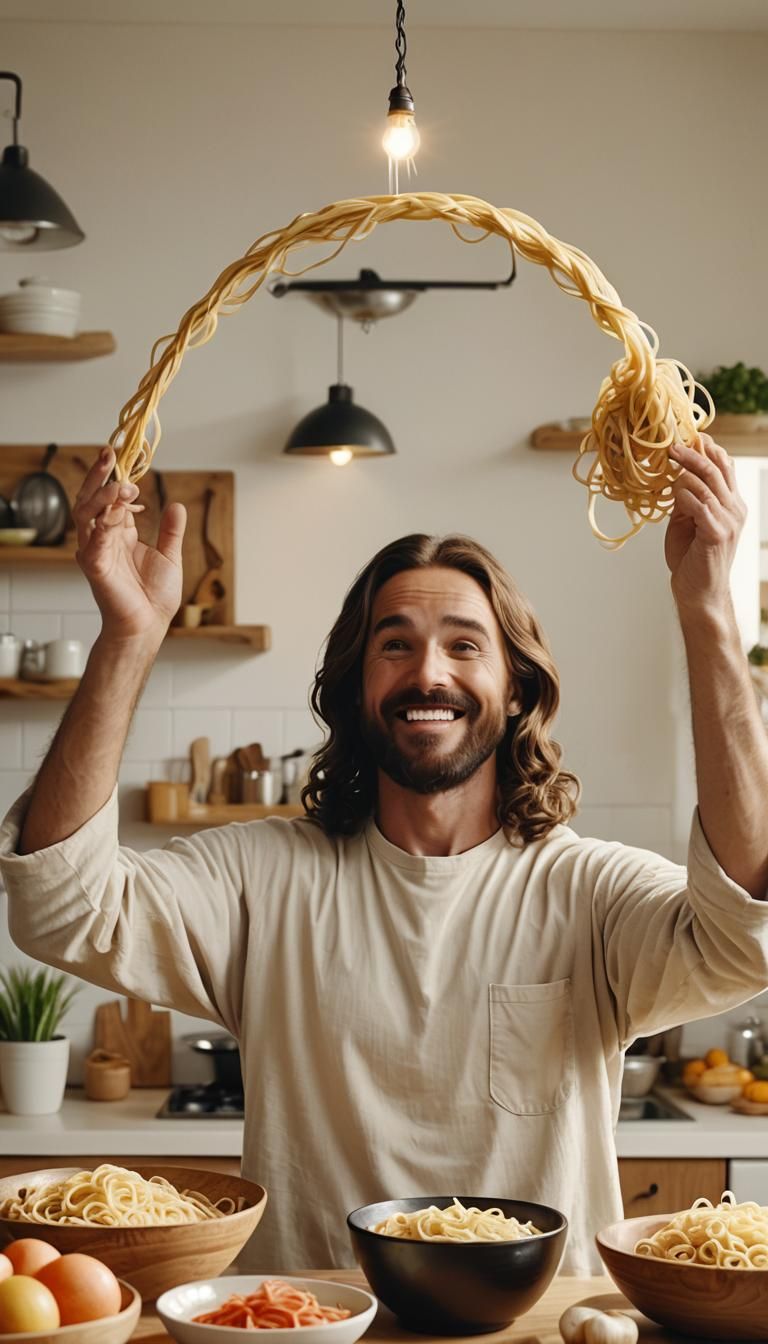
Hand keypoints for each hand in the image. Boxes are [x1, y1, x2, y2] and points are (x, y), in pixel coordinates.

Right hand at [74, 447, 186, 643]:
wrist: (149, 625)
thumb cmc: (154, 597)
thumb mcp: (170, 556)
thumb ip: (171, 530)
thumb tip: (177, 504)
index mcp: (120, 534)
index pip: (112, 498)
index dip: (119, 478)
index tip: (129, 460)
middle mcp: (104, 538)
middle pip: (92, 498)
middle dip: (99, 475)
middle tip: (111, 453)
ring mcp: (96, 551)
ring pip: (86, 513)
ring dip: (102, 496)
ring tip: (123, 485)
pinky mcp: (94, 566)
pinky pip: (93, 540)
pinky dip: (103, 524)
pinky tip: (115, 511)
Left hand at [664, 434, 746, 612]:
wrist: (698, 592)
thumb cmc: (691, 558)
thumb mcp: (687, 521)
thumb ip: (687, 499)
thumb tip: (677, 476)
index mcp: (731, 503)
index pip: (726, 466)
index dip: (709, 448)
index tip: (688, 437)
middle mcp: (735, 509)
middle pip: (718, 468)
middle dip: (693, 453)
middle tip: (672, 447)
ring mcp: (729, 521)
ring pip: (707, 483)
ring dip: (684, 475)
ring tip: (669, 474)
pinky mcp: (718, 533)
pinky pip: (700, 504)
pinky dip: (684, 497)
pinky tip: (674, 499)